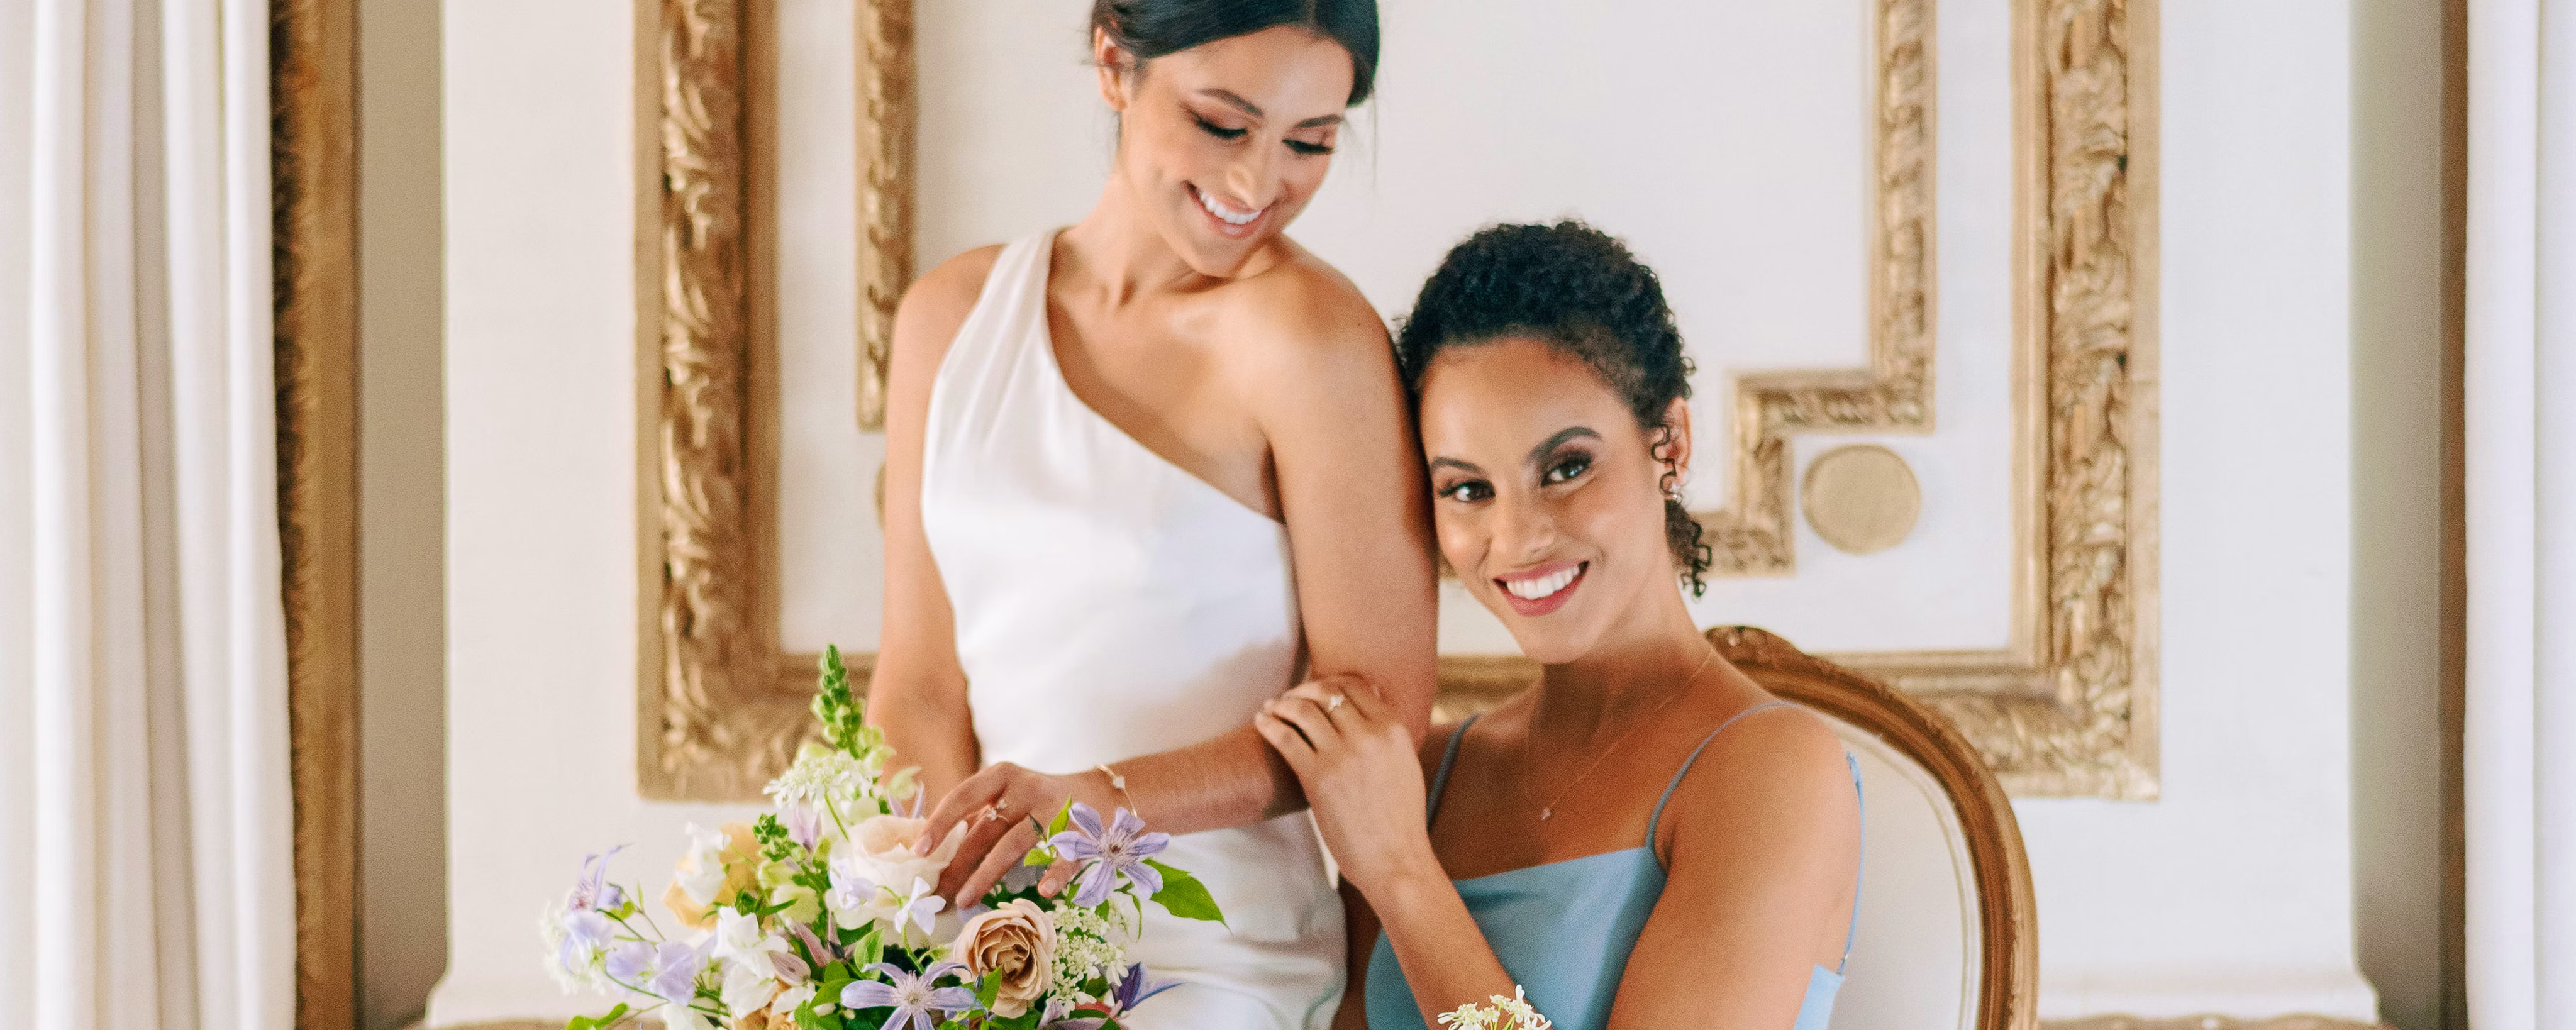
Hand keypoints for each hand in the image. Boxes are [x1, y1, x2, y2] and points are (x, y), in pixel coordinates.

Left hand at [919, 762, 1113, 906]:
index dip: (940, 823)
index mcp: (1002, 777)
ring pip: (1015, 843)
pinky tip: (1045, 891)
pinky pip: (1065, 855)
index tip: (920, 850)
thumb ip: (976, 819)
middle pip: (985, 828)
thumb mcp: (1006, 799)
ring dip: (987, 873)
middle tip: (937, 893)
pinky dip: (1056, 872)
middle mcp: (1026, 788)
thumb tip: (931, 857)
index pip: (963, 796)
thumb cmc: (1038, 803)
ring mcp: (1055, 808)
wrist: (1101, 794)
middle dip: (958, 863)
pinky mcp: (1080, 830)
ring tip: (965, 900)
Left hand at [1255, 677, 1442, 895]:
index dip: (1329, 682)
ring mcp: (1342, 755)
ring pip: (1303, 710)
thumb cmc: (1400, 819)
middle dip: (1302, 690)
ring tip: (1271, 708)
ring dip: (1282, 704)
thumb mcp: (1404, 764)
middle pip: (1326, 692)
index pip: (1355, 685)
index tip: (1314, 690)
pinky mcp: (1318, 777)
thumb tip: (1371, 701)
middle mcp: (1369, 735)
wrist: (1396, 860)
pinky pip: (1286, 737)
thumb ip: (1387, 734)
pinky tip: (1260, 722)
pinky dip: (1269, 724)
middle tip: (1288, 698)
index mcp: (1394, 730)